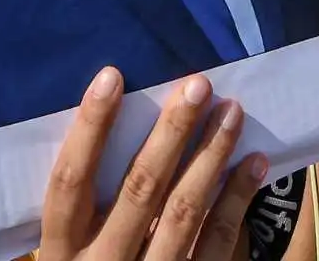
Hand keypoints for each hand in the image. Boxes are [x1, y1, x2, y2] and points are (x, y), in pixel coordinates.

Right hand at [36, 70, 265, 260]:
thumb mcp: (70, 257)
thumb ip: (82, 214)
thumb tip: (107, 132)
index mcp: (63, 254)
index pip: (69, 182)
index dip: (89, 129)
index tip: (110, 76)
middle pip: (139, 190)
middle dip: (171, 133)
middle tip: (198, 85)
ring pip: (185, 212)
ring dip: (212, 156)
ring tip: (232, 111)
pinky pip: (218, 242)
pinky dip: (238, 199)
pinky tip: (256, 162)